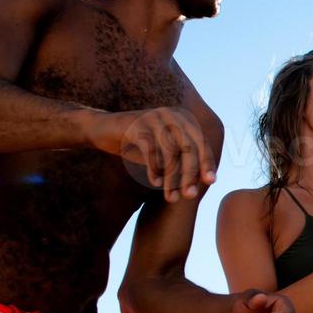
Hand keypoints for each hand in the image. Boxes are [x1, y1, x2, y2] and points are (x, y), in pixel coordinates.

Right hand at [98, 107, 214, 202]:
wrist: (102, 130)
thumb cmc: (137, 143)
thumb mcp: (163, 152)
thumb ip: (181, 160)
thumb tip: (205, 179)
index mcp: (181, 119)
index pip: (200, 142)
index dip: (207, 162)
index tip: (210, 182)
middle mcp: (170, 115)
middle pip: (188, 147)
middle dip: (190, 174)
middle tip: (190, 195)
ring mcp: (153, 118)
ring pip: (170, 151)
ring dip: (171, 178)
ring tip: (171, 197)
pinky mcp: (136, 125)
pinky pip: (150, 150)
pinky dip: (154, 169)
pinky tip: (155, 183)